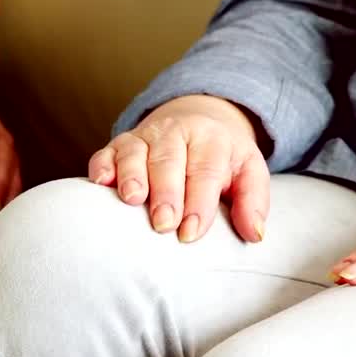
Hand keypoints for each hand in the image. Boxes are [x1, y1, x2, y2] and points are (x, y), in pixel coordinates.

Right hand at [88, 95, 268, 243]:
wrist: (199, 122)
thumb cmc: (224, 159)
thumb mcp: (249, 172)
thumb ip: (253, 201)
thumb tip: (254, 234)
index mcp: (212, 139)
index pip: (206, 170)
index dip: (199, 202)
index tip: (191, 233)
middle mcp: (177, 132)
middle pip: (169, 160)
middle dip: (165, 193)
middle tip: (163, 224)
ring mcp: (146, 136)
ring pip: (135, 152)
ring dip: (131, 175)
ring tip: (131, 200)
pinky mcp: (120, 144)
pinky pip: (106, 152)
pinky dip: (102, 166)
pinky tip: (101, 184)